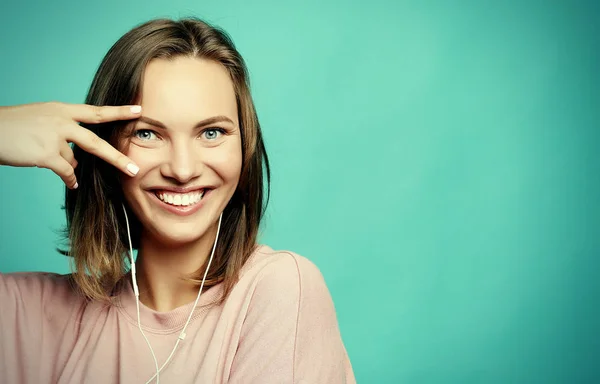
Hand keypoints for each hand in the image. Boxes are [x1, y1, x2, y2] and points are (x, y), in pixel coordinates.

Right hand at [0, 101, 141, 188]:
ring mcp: (54, 137)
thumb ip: (63, 133)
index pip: (96, 111)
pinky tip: (72, 183)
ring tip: (46, 156)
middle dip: (116, 158)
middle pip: (96, 142)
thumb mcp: (41, 119)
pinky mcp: (45, 154)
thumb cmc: (13, 126)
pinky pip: (66, 172)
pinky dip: (70, 178)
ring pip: (74, 159)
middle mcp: (61, 121)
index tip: (139, 110)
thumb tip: (76, 159)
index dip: (118, 111)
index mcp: (61, 109)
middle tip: (134, 169)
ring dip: (67, 165)